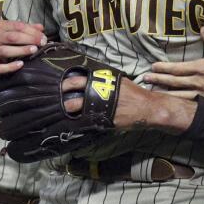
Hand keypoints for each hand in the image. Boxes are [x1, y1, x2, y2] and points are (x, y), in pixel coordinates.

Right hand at [0, 20, 45, 81]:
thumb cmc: (2, 45)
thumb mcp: (11, 34)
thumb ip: (26, 30)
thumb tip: (40, 28)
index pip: (16, 26)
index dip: (32, 31)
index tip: (43, 36)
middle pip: (11, 37)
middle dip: (29, 39)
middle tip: (42, 43)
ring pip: (5, 51)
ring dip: (21, 50)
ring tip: (34, 50)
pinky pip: (0, 67)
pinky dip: (11, 66)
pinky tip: (21, 64)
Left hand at [62, 74, 195, 133]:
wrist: (147, 107)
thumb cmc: (134, 94)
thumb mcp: (118, 82)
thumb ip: (104, 81)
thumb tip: (91, 81)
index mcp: (102, 80)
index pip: (77, 80)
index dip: (65, 84)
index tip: (60, 87)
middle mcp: (99, 91)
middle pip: (74, 94)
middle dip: (62, 98)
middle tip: (56, 101)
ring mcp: (101, 106)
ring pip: (77, 108)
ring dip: (68, 110)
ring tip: (62, 113)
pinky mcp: (104, 118)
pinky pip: (87, 120)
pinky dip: (79, 121)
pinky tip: (74, 123)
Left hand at [144, 28, 203, 103]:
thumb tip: (203, 28)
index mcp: (203, 68)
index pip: (178, 68)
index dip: (163, 68)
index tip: (152, 66)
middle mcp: (200, 82)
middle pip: (174, 82)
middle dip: (158, 80)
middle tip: (144, 80)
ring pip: (179, 96)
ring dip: (164, 94)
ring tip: (152, 93)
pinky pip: (190, 104)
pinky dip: (178, 104)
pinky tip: (171, 105)